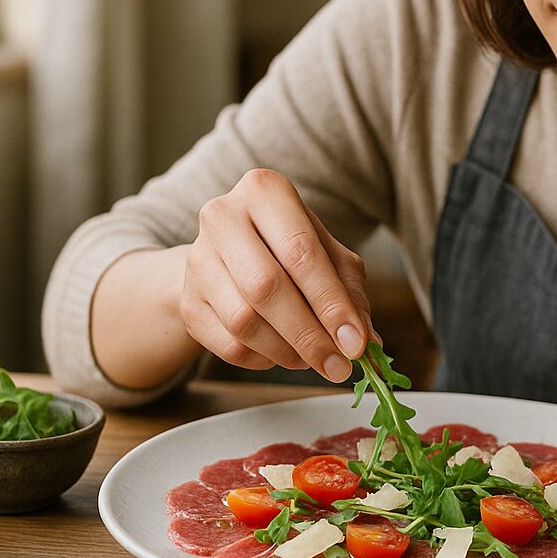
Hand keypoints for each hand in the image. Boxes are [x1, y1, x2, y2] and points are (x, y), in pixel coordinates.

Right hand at [181, 168, 374, 382]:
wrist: (229, 256)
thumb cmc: (289, 250)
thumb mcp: (328, 256)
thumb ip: (350, 292)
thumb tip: (368, 341)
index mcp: (264, 191)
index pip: (300, 252)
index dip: (331, 303)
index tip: (356, 343)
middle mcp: (223, 217)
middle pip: (266, 287)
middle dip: (309, 334)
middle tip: (338, 366)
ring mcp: (197, 259)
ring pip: (244, 321)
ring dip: (287, 351)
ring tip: (314, 359)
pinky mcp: (187, 301)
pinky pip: (228, 344)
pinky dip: (263, 359)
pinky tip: (283, 354)